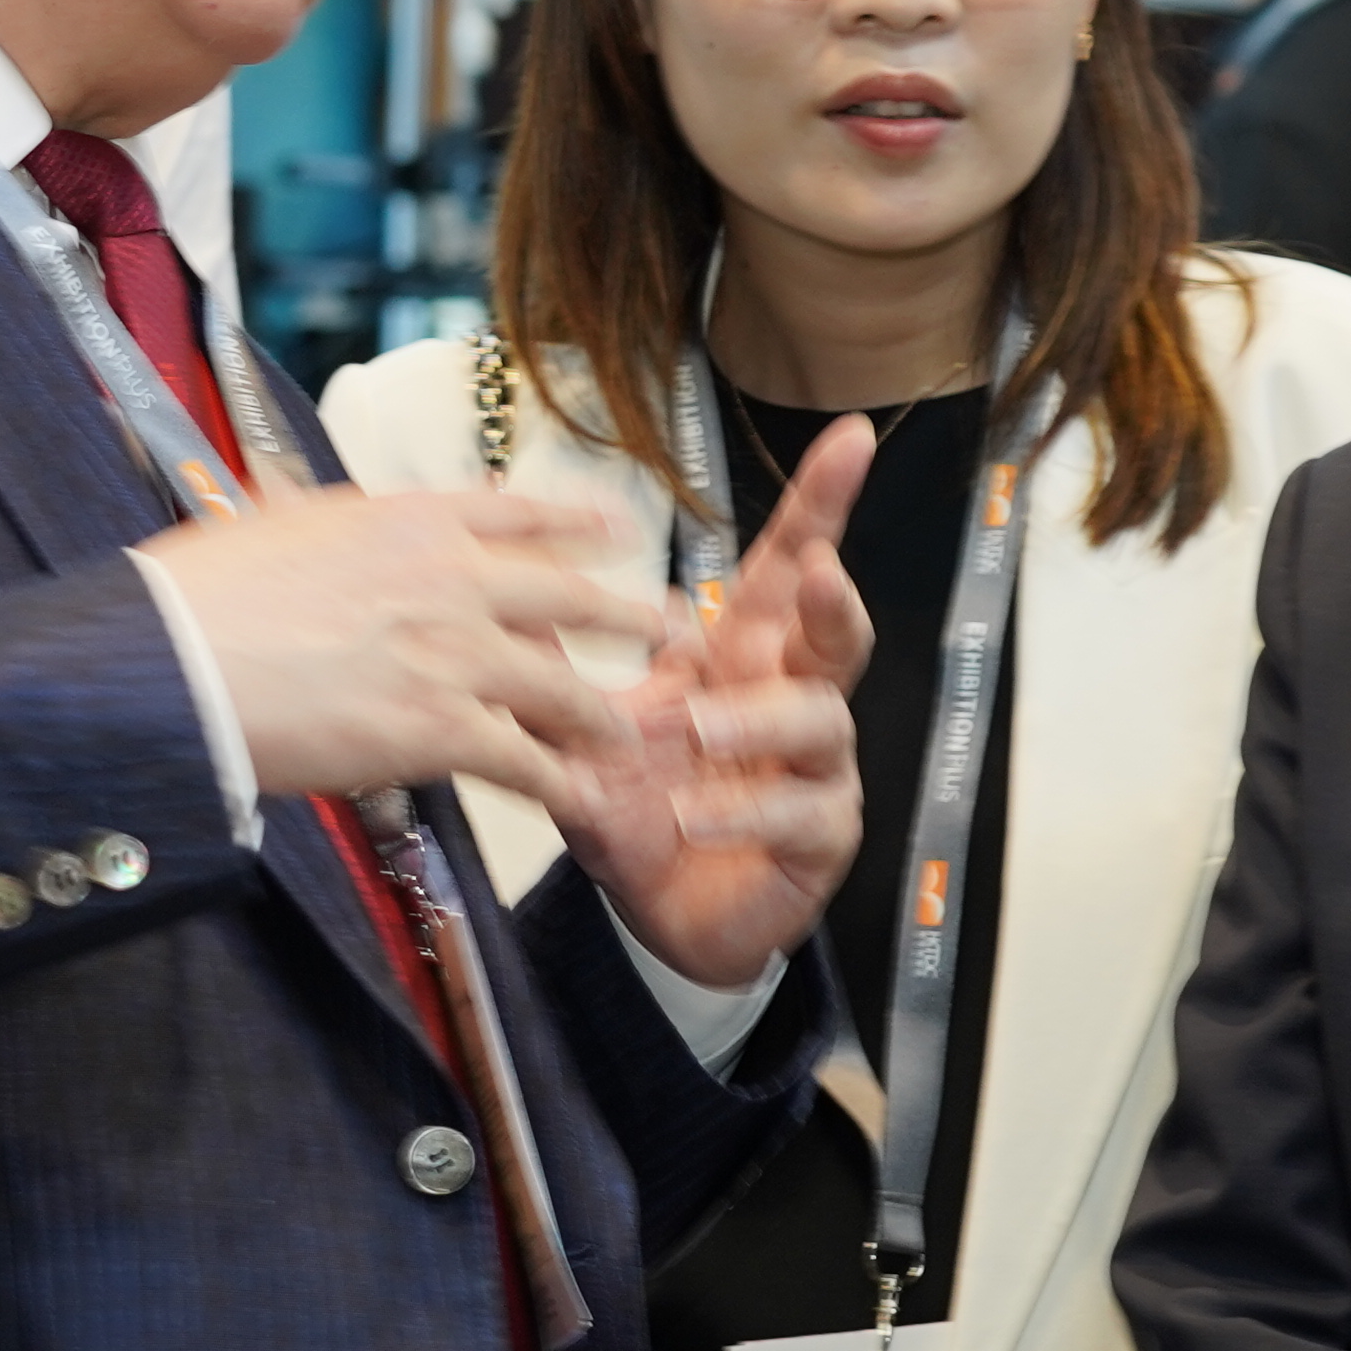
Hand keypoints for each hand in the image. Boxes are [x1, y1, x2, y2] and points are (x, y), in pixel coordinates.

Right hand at [156, 482, 639, 810]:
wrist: (179, 660)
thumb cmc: (201, 598)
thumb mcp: (274, 525)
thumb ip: (324, 525)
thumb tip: (307, 513)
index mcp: (408, 519)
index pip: (515, 511)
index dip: (573, 523)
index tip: (612, 530)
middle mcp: (450, 577)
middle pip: (565, 594)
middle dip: (624, 614)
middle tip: (667, 627)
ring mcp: (456, 652)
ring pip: (560, 684)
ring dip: (602, 714)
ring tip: (630, 733)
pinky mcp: (442, 728)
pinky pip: (525, 760)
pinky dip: (559, 783)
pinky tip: (581, 799)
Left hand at [540, 416, 876, 987]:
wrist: (655, 911)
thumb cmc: (638, 806)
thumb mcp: (581, 730)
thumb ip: (553, 665)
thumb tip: (501, 593)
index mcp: (741, 656)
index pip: (783, 567)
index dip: (819, 503)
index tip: (849, 440)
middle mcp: (791, 699)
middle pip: (836, 632)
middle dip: (834, 596)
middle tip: (815, 573)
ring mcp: (815, 770)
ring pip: (821, 720)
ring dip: (759, 718)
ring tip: (698, 729)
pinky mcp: (818, 838)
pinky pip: (802, 814)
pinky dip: (745, 812)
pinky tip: (695, 814)